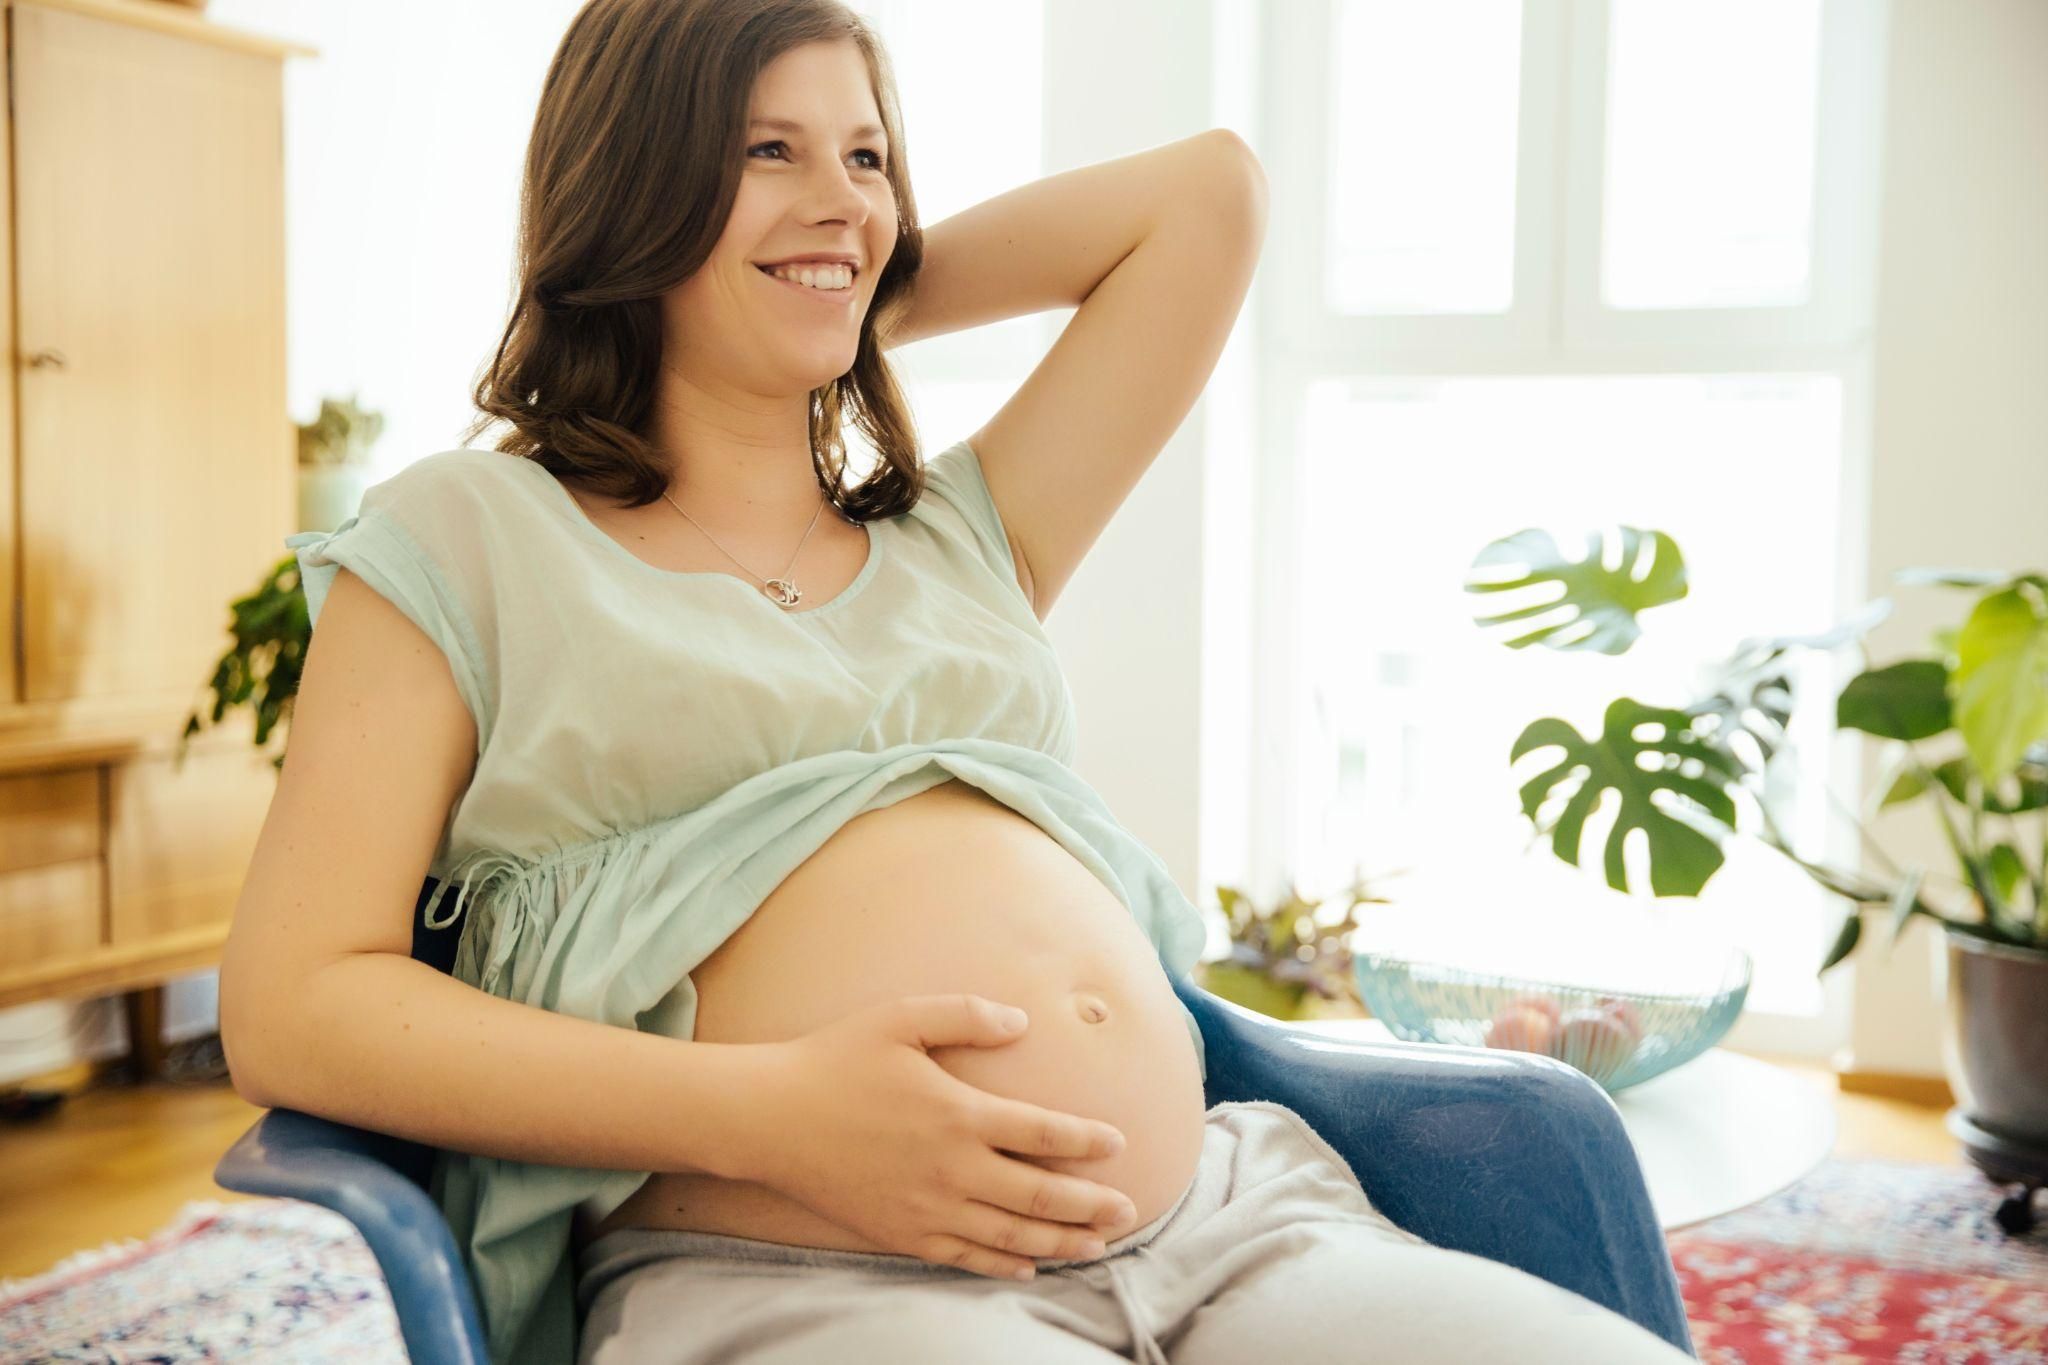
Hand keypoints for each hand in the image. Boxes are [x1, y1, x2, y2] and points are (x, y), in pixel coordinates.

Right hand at [736, 993, 1141, 1279]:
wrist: (769, 1118)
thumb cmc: (835, 1059)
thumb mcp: (900, 1018)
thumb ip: (966, 1015)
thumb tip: (1022, 1022)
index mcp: (957, 1113)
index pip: (1040, 1132)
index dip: (1085, 1141)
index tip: (1119, 1143)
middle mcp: (950, 1168)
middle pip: (1037, 1195)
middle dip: (1089, 1205)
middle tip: (1129, 1211)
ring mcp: (925, 1206)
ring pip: (1008, 1235)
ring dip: (1058, 1242)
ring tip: (1096, 1246)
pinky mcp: (900, 1232)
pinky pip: (963, 1257)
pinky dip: (1002, 1264)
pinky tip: (1028, 1265)